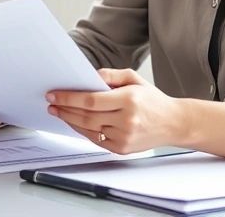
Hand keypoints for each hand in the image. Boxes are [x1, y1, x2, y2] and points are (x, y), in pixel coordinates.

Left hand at [46, 68, 184, 154]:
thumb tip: (88, 76)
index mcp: (128, 100)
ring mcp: (124, 137)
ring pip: (88, 129)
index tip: (54, 94)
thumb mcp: (134, 78)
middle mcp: (126, 120)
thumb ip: (110, 75)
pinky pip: (96, 139)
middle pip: (86, 116)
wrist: (173, 123)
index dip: (69, 98)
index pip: (90, 100)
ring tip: (58, 112)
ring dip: (70, 121)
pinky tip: (74, 122)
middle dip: (65, 109)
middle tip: (51, 103)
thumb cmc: (152, 100)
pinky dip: (82, 131)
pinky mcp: (122, 149)